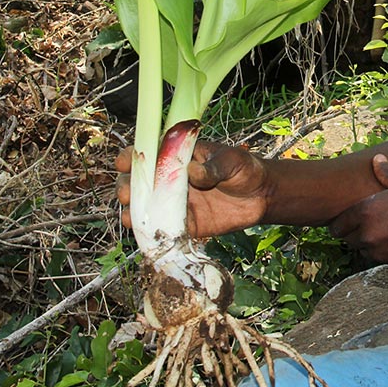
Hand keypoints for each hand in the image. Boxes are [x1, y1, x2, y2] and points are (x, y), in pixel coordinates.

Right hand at [115, 139, 269, 238]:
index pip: (148, 153)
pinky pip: (163, 229)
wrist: (262, 195)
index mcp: (178, 156)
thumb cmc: (244, 169)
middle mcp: (171, 179)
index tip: (125, 162)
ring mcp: (175, 202)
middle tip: (127, 193)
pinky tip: (144, 233)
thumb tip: (193, 172)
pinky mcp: (185, 224)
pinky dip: (151, 232)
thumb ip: (212, 167)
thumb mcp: (231, 161)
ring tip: (130, 214)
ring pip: (145, 206)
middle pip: (138, 182)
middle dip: (126, 186)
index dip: (132, 157)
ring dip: (133, 210)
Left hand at [328, 155, 387, 267]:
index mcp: (367, 211)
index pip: (337, 225)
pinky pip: (385, 259)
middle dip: (355, 233)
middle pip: (349, 241)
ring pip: (366, 252)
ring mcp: (383, 252)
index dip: (341, 222)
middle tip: (367, 224)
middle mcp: (370, 235)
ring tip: (386, 231)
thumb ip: (387, 172)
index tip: (346, 220)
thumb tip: (376, 160)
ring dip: (371, 244)